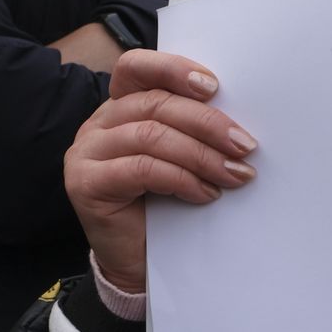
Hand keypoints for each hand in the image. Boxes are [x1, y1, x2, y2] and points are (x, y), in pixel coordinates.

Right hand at [63, 50, 257, 293]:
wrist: (138, 263)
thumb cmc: (167, 208)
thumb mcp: (183, 160)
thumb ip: (195, 133)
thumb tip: (241, 123)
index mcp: (122, 107)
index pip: (137, 68)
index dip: (174, 69)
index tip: (215, 87)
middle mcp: (98, 124)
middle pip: (156, 104)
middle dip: (208, 123)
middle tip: (245, 146)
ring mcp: (87, 152)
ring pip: (151, 136)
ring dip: (202, 154)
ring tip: (235, 174)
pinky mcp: (86, 183)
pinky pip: (142, 169)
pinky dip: (182, 179)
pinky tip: (206, 193)